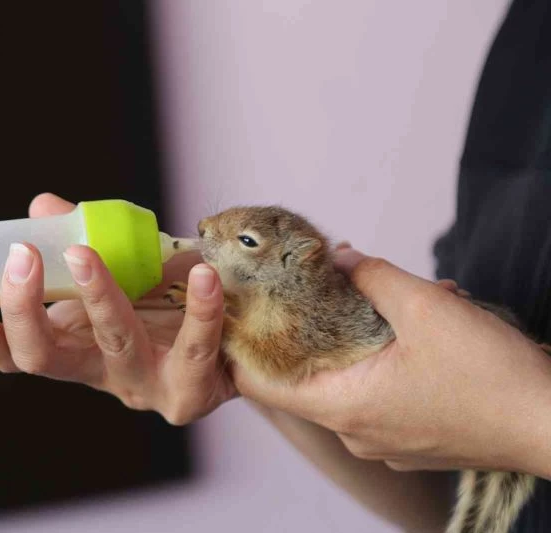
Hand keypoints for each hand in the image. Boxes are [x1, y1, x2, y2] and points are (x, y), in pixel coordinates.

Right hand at [0, 193, 235, 424]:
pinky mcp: (190, 390)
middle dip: (26, 309)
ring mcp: (144, 385)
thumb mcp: (121, 271)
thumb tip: (42, 206)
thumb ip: (81, 241)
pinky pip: (194, 345)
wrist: (236, 340)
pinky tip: (202, 273)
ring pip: (114, 343)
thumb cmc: (169, 303)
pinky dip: (199, 308)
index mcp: (74, 348)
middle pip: (45, 357)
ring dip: (97, 296)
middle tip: (23, 257)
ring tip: (84, 253)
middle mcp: (100, 372)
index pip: (17, 353)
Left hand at [235, 247, 550, 477]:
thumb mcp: (426, 308)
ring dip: (360, 339)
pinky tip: (418, 330)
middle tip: (321, 290)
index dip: (245, 348)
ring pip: (350, 381)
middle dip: (314, 329)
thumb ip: (371, 277)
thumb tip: (338, 258)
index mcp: (343, 405)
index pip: (261, 384)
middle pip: (307, 376)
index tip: (241, 314)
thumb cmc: (494, 378)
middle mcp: (355, 431)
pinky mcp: (412, 441)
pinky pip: (380, 395)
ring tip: (392, 300)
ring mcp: (384, 441)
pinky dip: (385, 361)